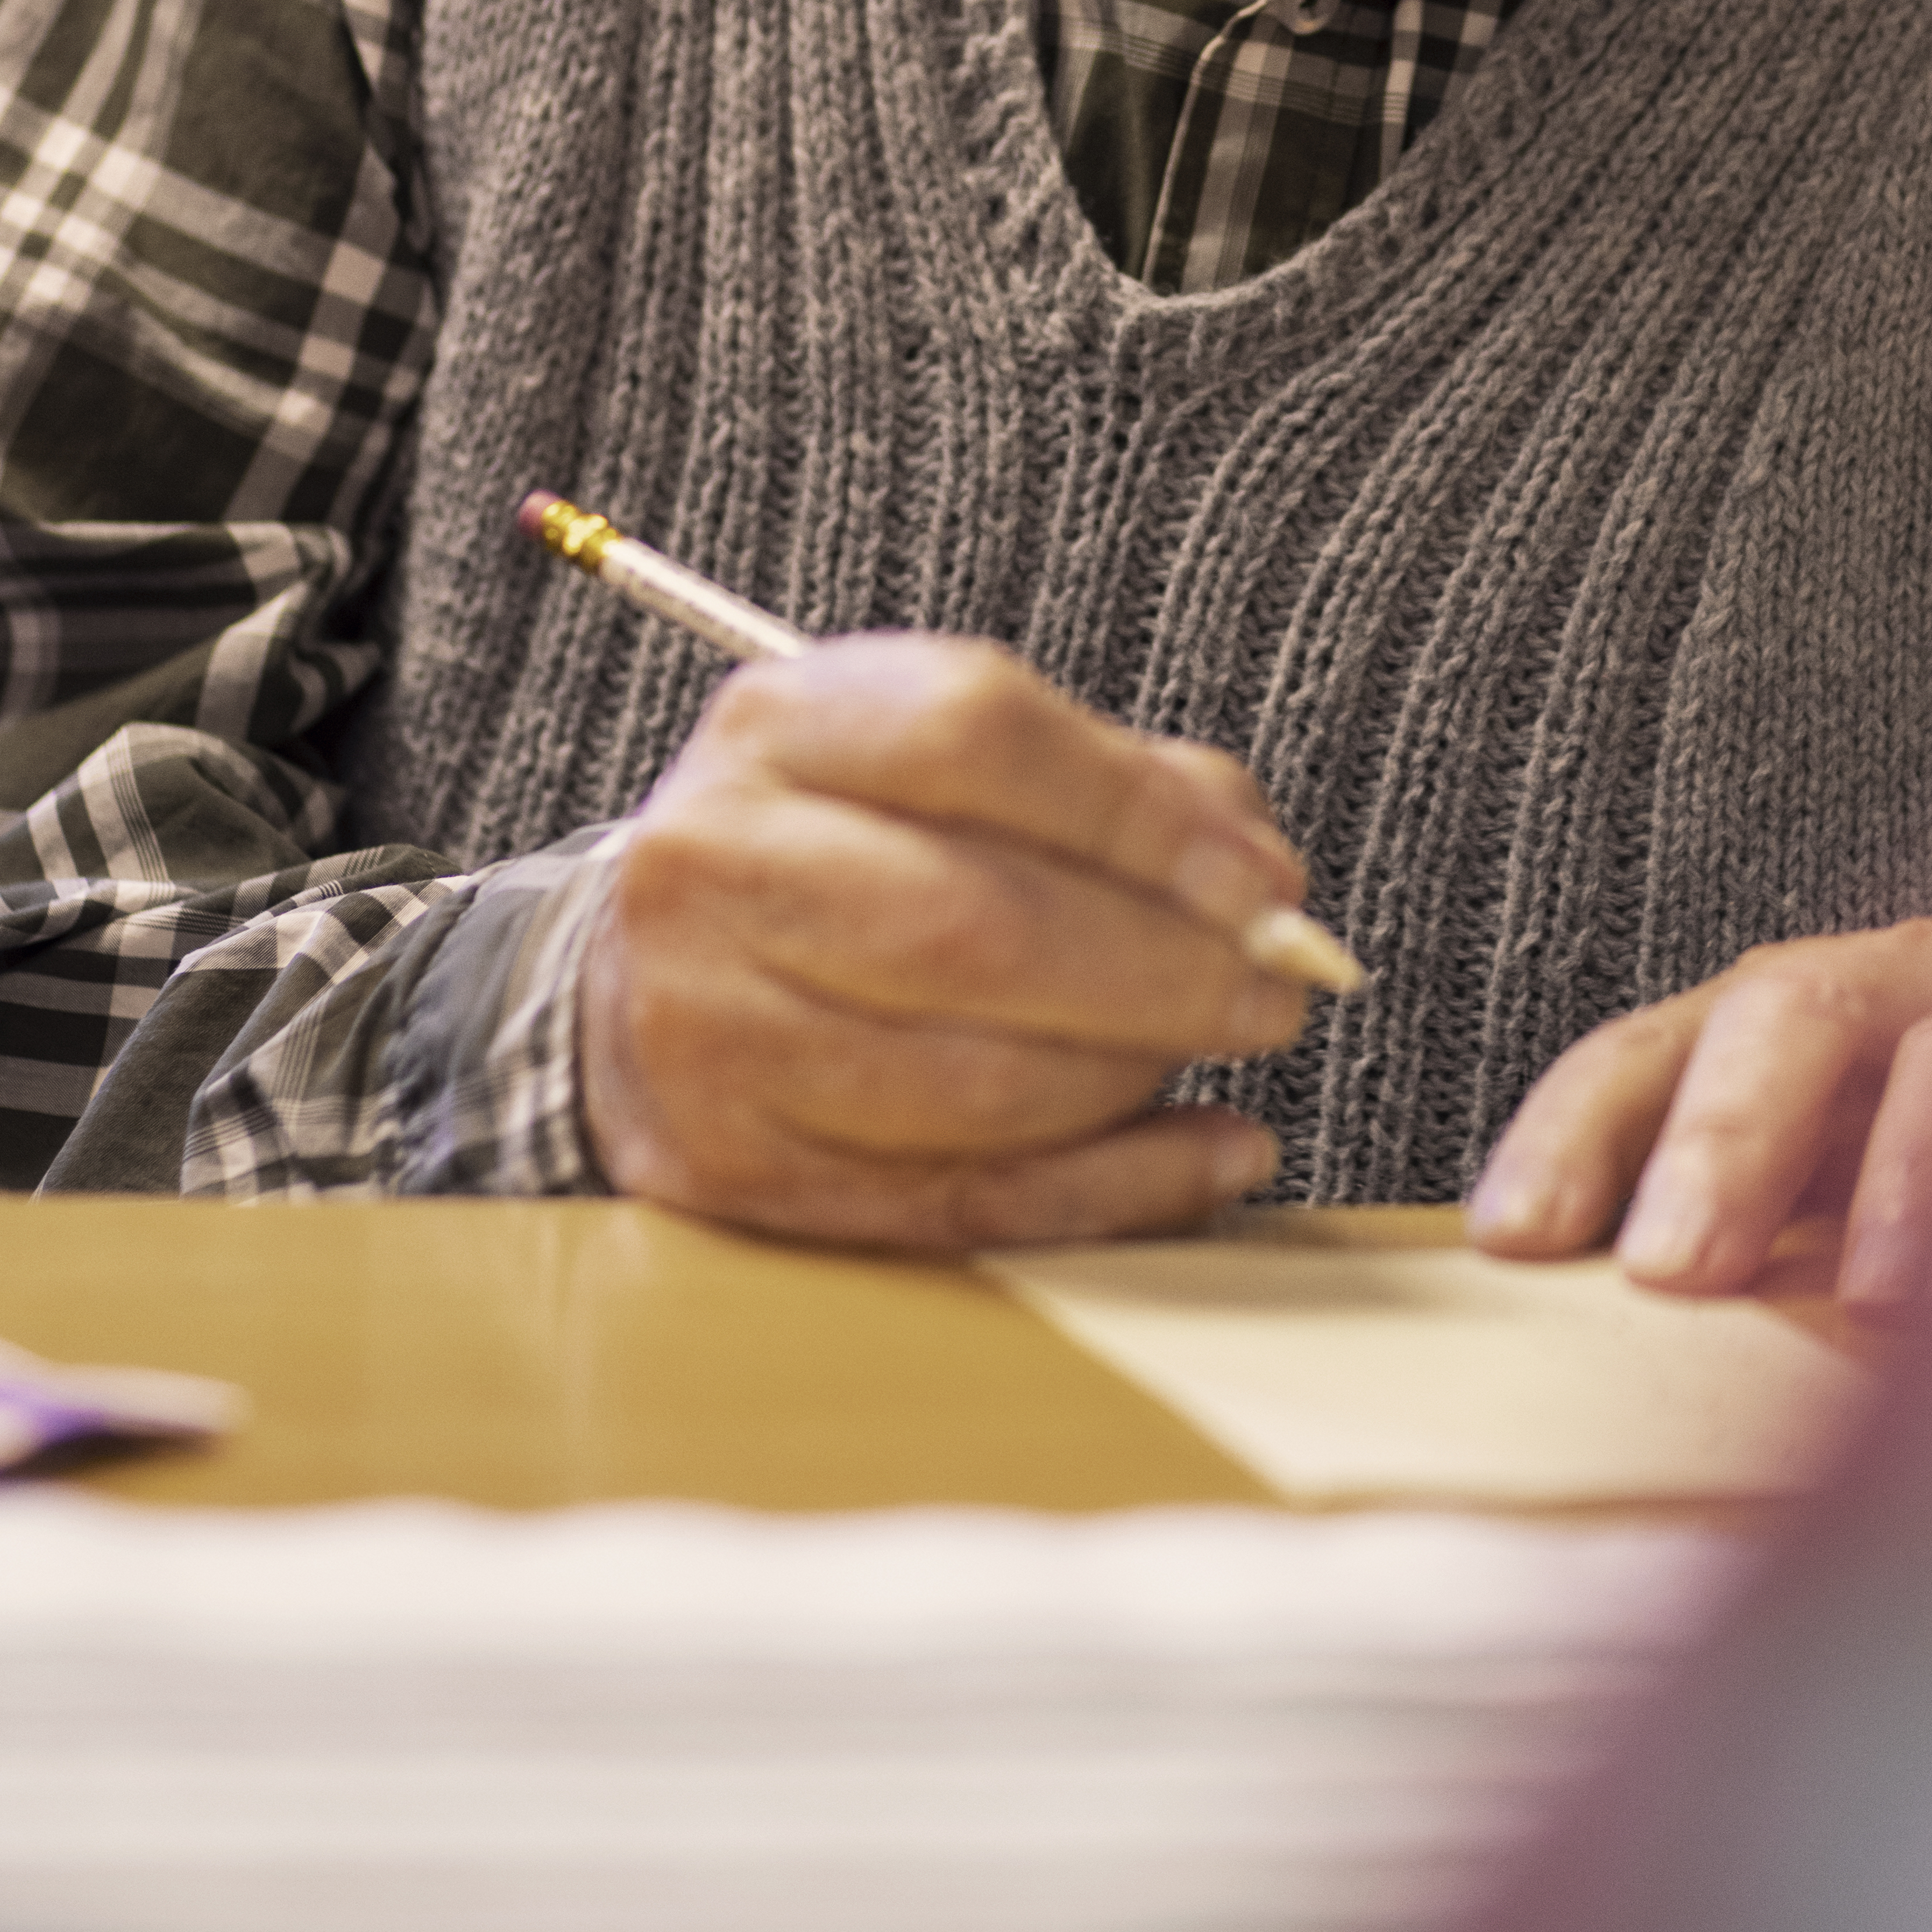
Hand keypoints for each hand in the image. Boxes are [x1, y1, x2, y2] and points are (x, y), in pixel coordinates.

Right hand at [578, 635, 1313, 1248]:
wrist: (655, 965)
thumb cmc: (852, 848)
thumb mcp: (959, 762)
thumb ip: (1129, 792)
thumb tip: (1262, 883)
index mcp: (782, 728)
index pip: (978, 738)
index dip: (1141, 816)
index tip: (1261, 881)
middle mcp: (717, 869)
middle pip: (975, 928)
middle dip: (1164, 972)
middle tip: (1276, 988)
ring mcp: (710, 1030)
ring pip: (973, 1086)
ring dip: (1136, 1081)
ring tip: (1215, 1051)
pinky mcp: (733, 1173)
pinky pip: (959, 1203)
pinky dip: (1111, 1190)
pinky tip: (1202, 1156)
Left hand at [1465, 918, 1931, 1315]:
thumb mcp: (1817, 1226)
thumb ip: (1729, 1274)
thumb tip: (1596, 1386)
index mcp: (1775, 1027)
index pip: (1644, 1054)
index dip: (1574, 1133)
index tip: (1519, 1234)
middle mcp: (1890, 992)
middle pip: (1785, 1015)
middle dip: (1726, 1137)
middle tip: (1676, 1265)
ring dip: (1910, 1173)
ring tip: (1879, 1299)